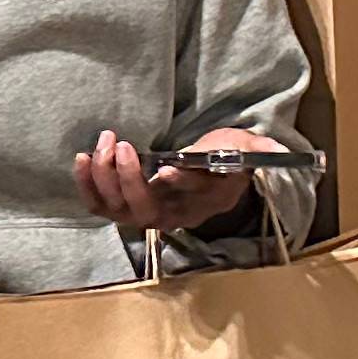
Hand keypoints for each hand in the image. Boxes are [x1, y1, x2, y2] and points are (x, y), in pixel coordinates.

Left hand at [75, 127, 254, 235]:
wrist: (207, 171)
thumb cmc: (224, 156)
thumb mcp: (244, 147)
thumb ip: (257, 147)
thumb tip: (275, 148)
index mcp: (204, 202)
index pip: (190, 199)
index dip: (178, 184)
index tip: (165, 167)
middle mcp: (173, 215)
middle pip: (145, 210)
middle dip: (127, 178)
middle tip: (121, 144)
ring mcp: (146, 214)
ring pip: (118, 209)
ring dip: (104, 177)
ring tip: (104, 143)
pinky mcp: (124, 207)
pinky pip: (100, 205)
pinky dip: (87, 185)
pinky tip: (82, 158)